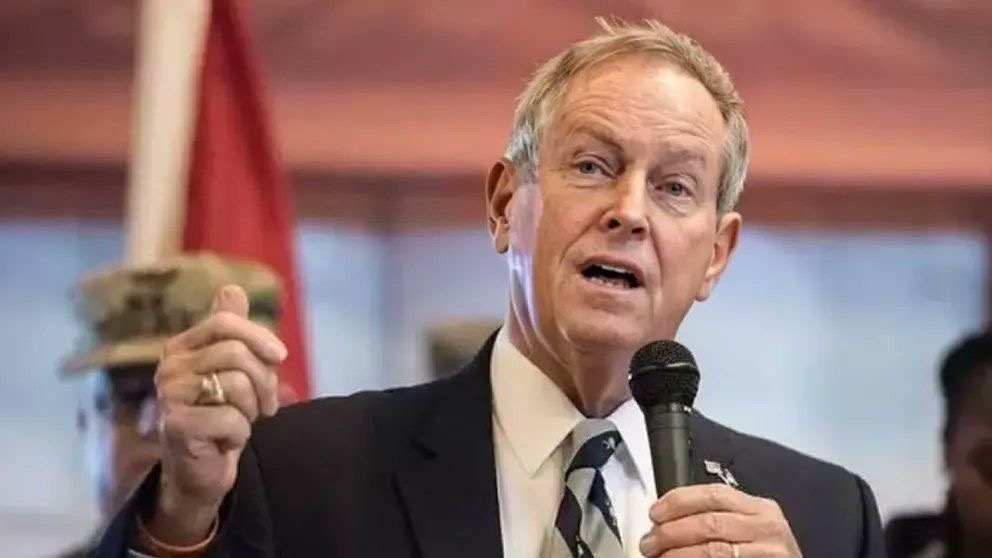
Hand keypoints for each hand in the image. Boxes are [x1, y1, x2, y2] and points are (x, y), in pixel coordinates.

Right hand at [147, 285, 286, 544]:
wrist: (200, 470)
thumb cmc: (220, 414)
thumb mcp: (233, 369)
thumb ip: (233, 332)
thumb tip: (232, 289)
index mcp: (182, 347)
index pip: (224, 321)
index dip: (259, 336)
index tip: (280, 358)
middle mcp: (170, 366)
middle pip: (235, 352)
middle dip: (263, 380)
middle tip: (265, 405)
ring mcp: (170, 396)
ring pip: (236, 383)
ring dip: (252, 409)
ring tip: (242, 421)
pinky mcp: (177, 426)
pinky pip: (231, 419)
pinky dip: (240, 434)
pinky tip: (225, 440)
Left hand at [639, 484, 801, 556]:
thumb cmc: (763, 553)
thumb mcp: (748, 527)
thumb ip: (716, 516)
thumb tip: (665, 520)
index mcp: (760, 507)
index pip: (713, 493)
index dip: (679, 501)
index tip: (654, 513)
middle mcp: (768, 526)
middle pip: (709, 522)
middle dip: (670, 532)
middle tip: (649, 543)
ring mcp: (769, 552)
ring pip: (712, 550)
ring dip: (677, 554)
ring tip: (658, 557)